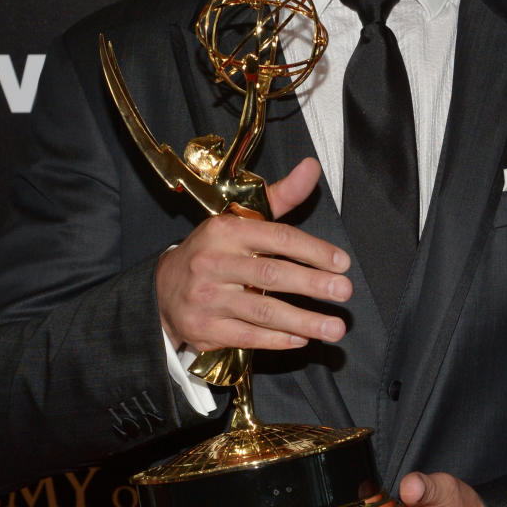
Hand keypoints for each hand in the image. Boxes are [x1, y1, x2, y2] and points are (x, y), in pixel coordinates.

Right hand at [157, 157, 351, 351]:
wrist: (162, 290)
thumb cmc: (214, 252)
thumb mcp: (239, 220)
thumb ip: (280, 197)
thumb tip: (311, 167)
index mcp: (225, 232)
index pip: (277, 238)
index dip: (313, 250)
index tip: (341, 263)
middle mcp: (213, 263)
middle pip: (271, 275)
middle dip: (312, 285)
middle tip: (344, 291)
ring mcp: (207, 299)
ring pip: (263, 312)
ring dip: (304, 321)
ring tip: (334, 327)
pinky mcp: (205, 329)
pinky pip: (248, 337)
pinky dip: (278, 339)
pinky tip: (303, 338)